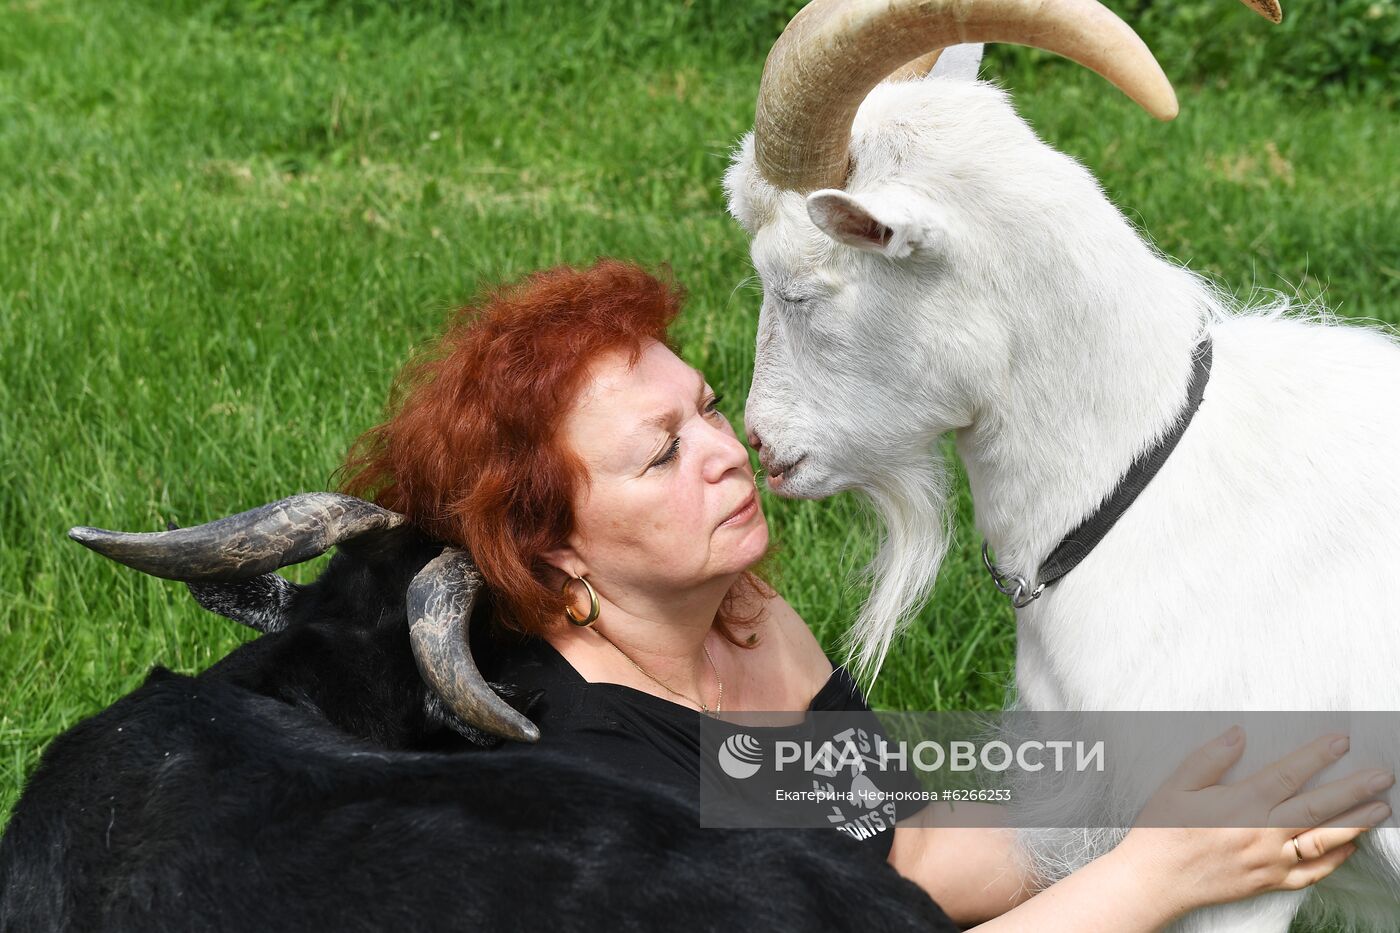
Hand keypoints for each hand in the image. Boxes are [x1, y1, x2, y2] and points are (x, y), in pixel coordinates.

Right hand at [1117, 727, 1391, 915]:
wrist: (1155, 880)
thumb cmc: (1161, 832)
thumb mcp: (1176, 786)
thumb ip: (1209, 758)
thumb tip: (1238, 734)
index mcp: (1240, 805)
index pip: (1288, 774)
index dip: (1316, 755)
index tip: (1340, 741)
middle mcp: (1262, 834)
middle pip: (1318, 808)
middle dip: (1354, 790)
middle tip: (1383, 776)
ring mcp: (1270, 861)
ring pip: (1323, 841)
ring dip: (1356, 823)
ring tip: (1380, 808)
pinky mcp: (1269, 881)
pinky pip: (1311, 873)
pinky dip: (1335, 860)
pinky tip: (1349, 846)